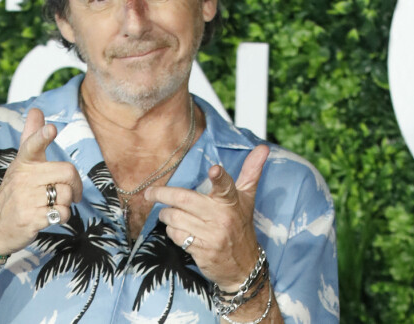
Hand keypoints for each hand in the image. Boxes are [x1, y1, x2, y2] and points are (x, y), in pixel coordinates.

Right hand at [0, 109, 82, 255]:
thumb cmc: (14, 193)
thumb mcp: (20, 164)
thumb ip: (32, 138)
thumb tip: (36, 109)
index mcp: (23, 162)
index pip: (32, 145)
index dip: (42, 136)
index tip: (51, 129)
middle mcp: (23, 178)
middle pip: (67, 172)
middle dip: (76, 184)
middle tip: (73, 192)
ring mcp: (25, 199)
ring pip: (66, 194)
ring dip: (67, 203)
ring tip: (53, 204)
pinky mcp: (30, 218)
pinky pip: (62, 213)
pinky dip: (62, 217)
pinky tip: (49, 216)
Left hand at [144, 144, 268, 288]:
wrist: (245, 267)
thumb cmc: (241, 225)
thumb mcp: (247, 198)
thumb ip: (251, 172)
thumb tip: (263, 147)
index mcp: (231, 201)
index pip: (226, 186)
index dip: (220, 177)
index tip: (214, 170)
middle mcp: (221, 217)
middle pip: (184, 199)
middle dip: (162, 194)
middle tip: (150, 192)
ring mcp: (211, 236)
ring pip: (176, 218)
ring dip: (166, 214)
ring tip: (166, 212)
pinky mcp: (202, 251)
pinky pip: (177, 236)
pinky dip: (171, 231)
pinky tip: (176, 229)